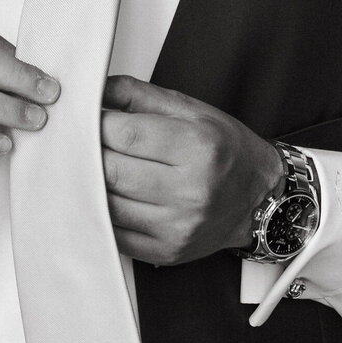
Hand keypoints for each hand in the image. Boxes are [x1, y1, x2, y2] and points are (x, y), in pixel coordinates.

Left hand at [100, 76, 281, 265]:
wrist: (260, 198)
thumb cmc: (226, 150)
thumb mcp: (191, 110)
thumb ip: (139, 96)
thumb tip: (95, 91)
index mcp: (199, 148)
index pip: (125, 134)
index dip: (96, 124)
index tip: (88, 119)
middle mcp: (191, 191)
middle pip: (111, 171)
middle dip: (88, 154)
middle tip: (81, 143)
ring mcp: (177, 227)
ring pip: (107, 205)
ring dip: (88, 184)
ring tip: (90, 168)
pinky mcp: (165, 251)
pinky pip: (115, 233)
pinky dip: (100, 213)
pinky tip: (103, 196)